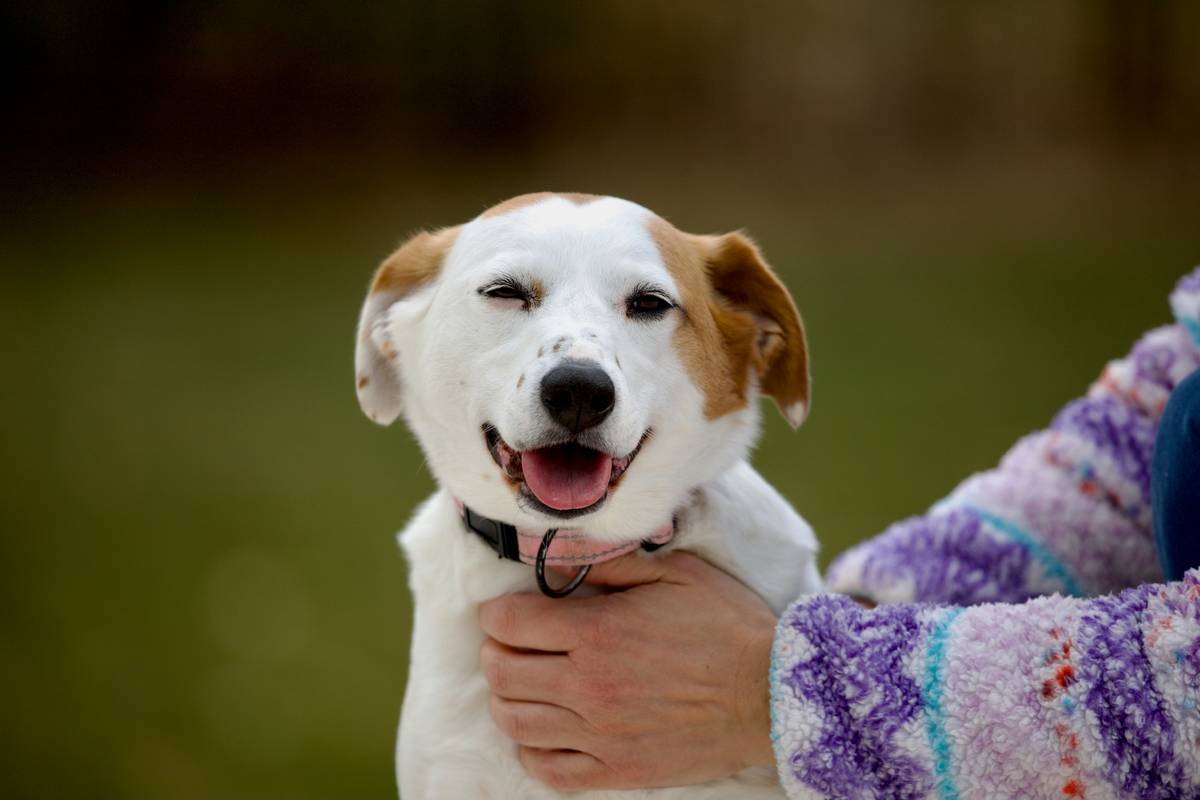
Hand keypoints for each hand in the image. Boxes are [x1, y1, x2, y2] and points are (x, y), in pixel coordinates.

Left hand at [478, 551, 777, 791]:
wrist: (772, 694)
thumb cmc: (726, 625)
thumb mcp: (673, 572)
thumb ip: (609, 561)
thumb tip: (557, 557)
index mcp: (598, 631)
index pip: (508, 621)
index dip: (497, 612)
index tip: (505, 610)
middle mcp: (589, 684)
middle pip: (501, 671)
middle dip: (495, 651)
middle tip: (511, 643)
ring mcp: (600, 733)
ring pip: (514, 721)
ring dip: (507, 697)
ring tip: (523, 683)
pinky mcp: (617, 769)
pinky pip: (548, 769)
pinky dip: (531, 750)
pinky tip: (543, 731)